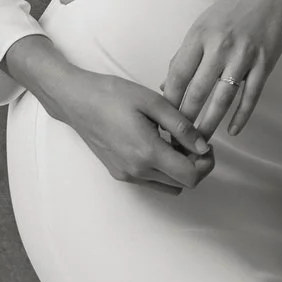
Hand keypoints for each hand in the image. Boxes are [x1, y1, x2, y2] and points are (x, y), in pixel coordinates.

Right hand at [58, 69, 214, 191]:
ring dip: (179, 170)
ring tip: (174, 143)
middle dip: (195, 165)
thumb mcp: (153, 102)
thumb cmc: (112, 96)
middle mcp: (137, 171)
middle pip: (182, 184)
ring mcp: (127, 175)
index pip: (191, 176)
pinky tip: (158, 147)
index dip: (205, 163)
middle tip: (192, 141)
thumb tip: (202, 147)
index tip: (204, 145)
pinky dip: (162, 171)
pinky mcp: (120, 174)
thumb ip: (182, 126)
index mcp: (147, 153)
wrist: (77, 101)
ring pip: (168, 186)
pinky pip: (152, 182)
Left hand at [161, 0, 281, 139]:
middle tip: (178, 138)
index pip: (178, 74)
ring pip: (223, 98)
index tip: (162, 119)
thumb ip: (184, 55)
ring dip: (210, 122)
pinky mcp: (264, 64)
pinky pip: (251, 96)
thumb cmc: (231, 11)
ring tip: (201, 141)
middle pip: (197, 90)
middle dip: (186, 118)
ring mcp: (243, 56)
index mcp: (199, 36)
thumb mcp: (202, 26)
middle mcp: (220, 47)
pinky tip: (233, 131)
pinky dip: (241, 116)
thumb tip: (165, 86)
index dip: (169, 99)